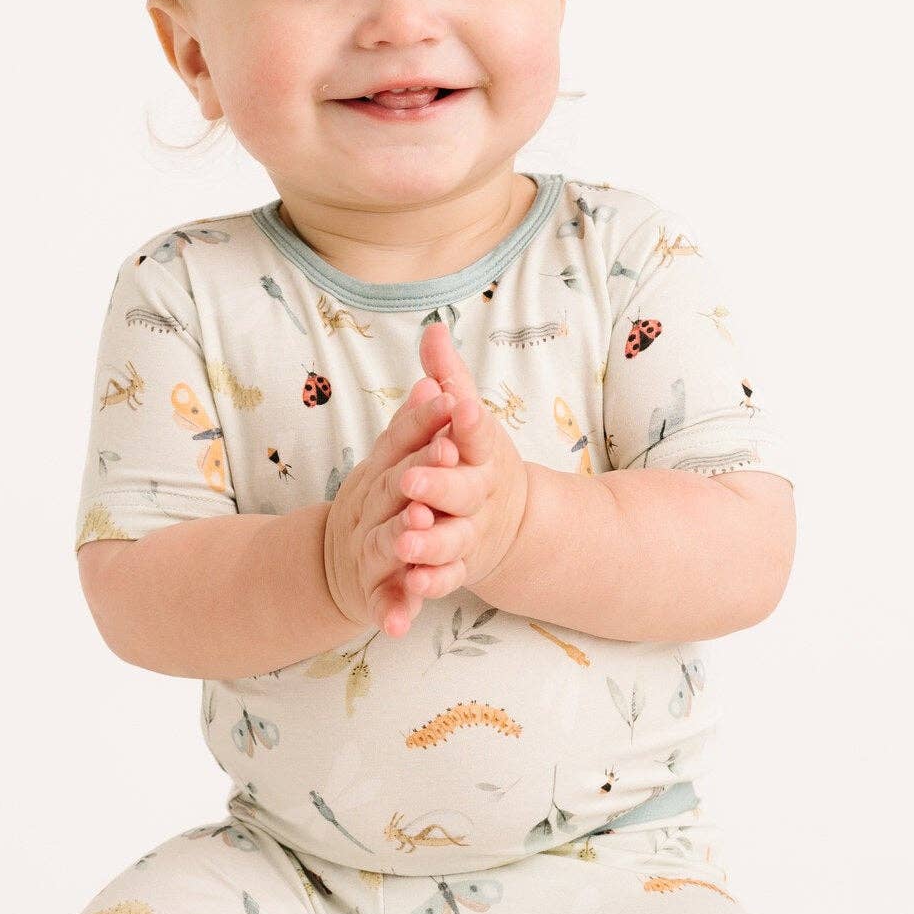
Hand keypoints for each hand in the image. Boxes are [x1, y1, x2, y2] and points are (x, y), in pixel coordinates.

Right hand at [322, 373, 463, 638]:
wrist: (328, 567)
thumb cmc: (376, 506)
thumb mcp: (390, 464)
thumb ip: (412, 428)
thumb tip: (432, 381)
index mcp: (379, 473)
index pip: (401, 441)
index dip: (425, 421)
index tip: (452, 399)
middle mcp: (369, 509)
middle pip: (394, 487)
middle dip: (421, 470)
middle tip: (447, 454)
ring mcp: (368, 551)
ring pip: (386, 543)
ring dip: (402, 536)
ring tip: (420, 528)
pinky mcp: (372, 594)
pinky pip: (383, 604)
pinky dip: (392, 613)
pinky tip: (402, 624)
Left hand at [383, 319, 530, 609]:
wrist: (507, 521)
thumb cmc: (476, 460)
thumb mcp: (466, 417)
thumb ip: (448, 378)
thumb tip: (432, 328)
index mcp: (483, 453)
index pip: (477, 432)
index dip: (467, 421)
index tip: (457, 406)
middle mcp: (481, 494)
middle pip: (463, 490)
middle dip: (439, 485)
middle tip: (412, 480)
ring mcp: (472, 533)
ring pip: (453, 539)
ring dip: (430, 541)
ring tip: (405, 539)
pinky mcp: (461, 567)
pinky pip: (446, 578)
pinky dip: (430, 584)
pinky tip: (410, 585)